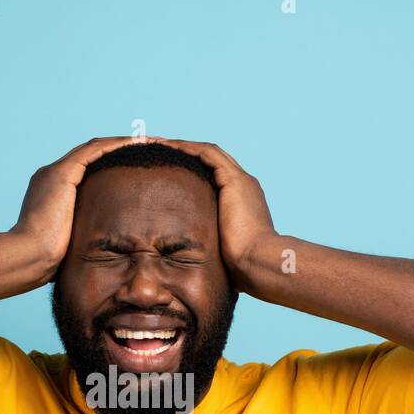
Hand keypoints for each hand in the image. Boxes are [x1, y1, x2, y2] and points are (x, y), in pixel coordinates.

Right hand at [10, 136, 148, 276]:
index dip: (111, 167)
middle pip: (92, 155)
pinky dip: (119, 145)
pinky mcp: (63, 172)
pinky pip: (96, 150)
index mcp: (52, 191)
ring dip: (125, 144)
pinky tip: (141, 144)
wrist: (29, 256)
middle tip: (149, 151)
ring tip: (151, 142)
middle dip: (120, 151)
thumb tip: (102, 251)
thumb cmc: (48, 261)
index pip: (86, 171)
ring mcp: (56, 171)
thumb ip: (82, 236)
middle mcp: (52, 175)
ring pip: (96, 147)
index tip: (136, 170)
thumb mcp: (70, 244)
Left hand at [153, 138, 276, 290]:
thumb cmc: (241, 269)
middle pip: (210, 161)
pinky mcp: (234, 180)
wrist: (258, 264)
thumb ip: (209, 249)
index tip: (165, 172)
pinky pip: (206, 154)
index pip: (213, 178)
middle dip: (183, 155)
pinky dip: (186, 148)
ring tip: (156, 144)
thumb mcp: (220, 254)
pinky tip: (165, 147)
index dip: (189, 172)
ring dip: (181, 147)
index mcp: (241, 203)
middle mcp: (242, 187)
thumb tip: (190, 266)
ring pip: (207, 152)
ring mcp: (240, 181)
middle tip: (157, 152)